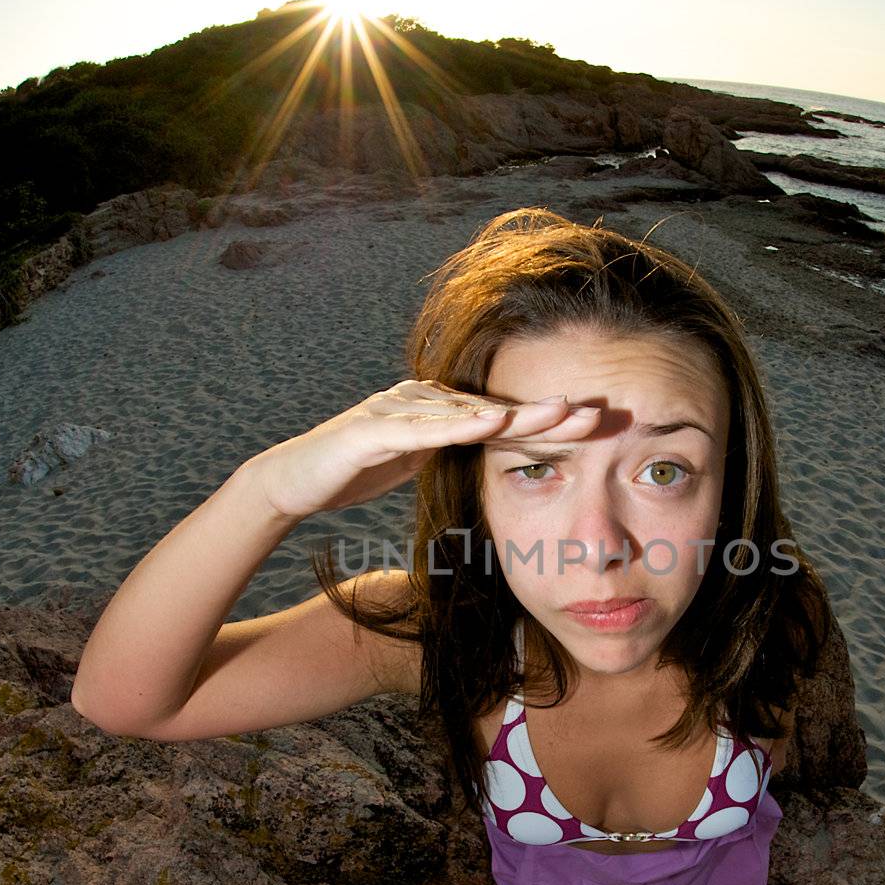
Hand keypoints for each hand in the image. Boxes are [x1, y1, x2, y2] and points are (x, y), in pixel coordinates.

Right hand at [247, 379, 600, 520]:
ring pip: (467, 413)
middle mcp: (421, 401)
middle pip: (494, 408)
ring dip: (517, 414)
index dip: (546, 421)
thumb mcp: (410, 464)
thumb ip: (446, 454)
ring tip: (562, 413)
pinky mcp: (372, 430)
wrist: (288, 482)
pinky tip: (494, 421)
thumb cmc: (349, 473)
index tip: (593, 425)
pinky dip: (460, 424)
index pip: (500, 418)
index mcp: (435, 413)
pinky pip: (423, 428)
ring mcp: (397, 410)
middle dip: (547, 413)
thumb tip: (487, 456)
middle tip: (596, 413)